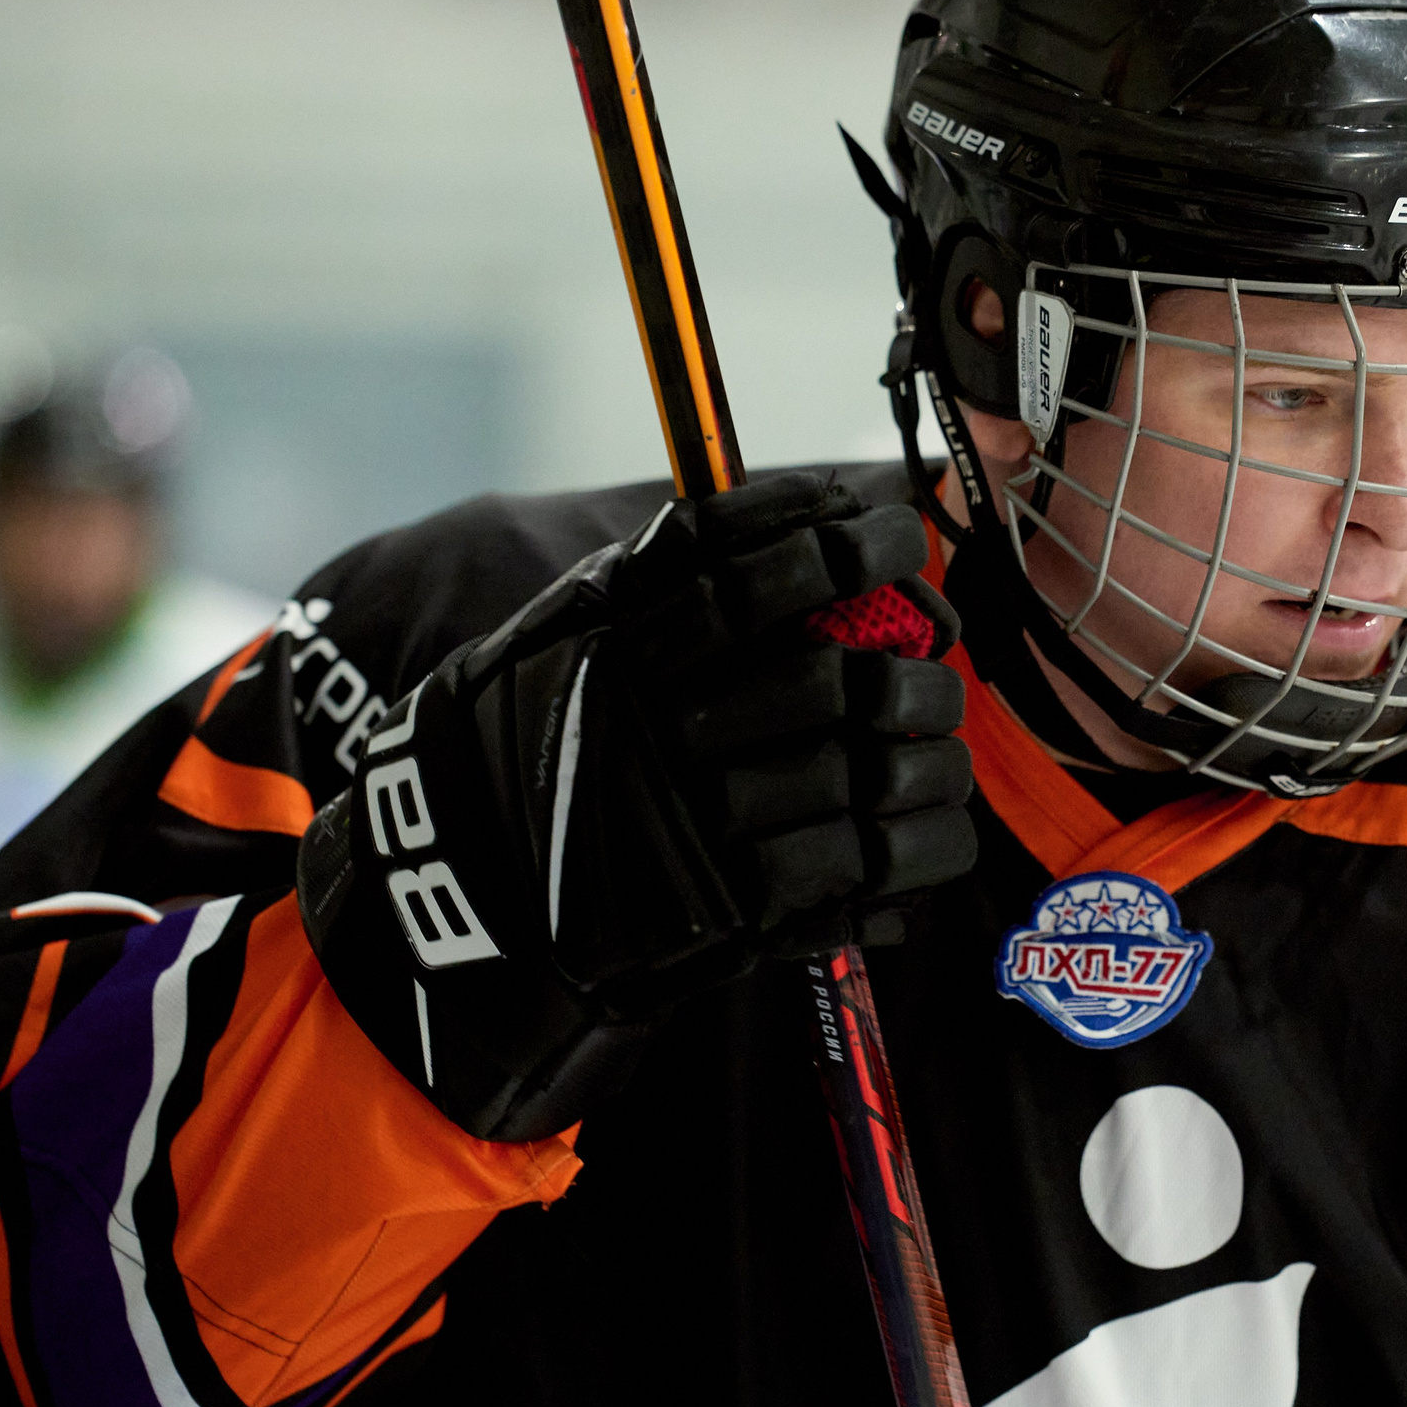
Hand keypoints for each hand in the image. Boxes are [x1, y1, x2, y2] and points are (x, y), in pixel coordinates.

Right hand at [297, 474, 975, 1140]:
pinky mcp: (721, 900)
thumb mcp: (577, 615)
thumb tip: (819, 506)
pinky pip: (853, 865)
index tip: (896, 532)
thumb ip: (676, 562)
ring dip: (928, 761)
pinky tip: (939, 827)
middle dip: (908, 670)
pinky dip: (919, 844)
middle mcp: (659, 724)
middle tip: (936, 665)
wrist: (465, 864)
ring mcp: (689, 815)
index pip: (756, 573)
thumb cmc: (538, 721)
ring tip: (941, 753)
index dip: (843, 544)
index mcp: (624, 640)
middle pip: (828, 683)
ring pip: (855, 774)